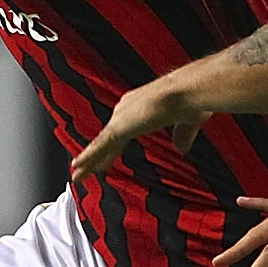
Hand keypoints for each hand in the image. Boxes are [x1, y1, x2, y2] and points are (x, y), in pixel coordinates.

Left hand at [71, 76, 208, 180]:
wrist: (186, 92)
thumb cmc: (190, 100)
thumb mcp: (188, 122)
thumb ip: (183, 135)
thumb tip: (181, 149)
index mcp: (140, 105)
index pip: (122, 129)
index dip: (114, 144)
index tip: (108, 155)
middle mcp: (126, 108)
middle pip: (107, 137)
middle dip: (97, 154)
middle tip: (88, 168)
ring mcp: (121, 118)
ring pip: (100, 144)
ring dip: (88, 161)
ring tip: (76, 175)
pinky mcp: (119, 127)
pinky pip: (99, 146)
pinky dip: (88, 157)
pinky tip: (78, 167)